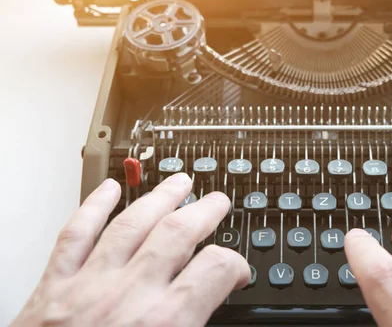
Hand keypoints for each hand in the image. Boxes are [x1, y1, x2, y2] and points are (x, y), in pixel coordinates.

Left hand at [12, 174, 249, 325]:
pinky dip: (92, 208)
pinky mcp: (51, 289)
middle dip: (204, 212)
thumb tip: (205, 311)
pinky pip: (75, 236)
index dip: (235, 265)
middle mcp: (129, 297)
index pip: (215, 271)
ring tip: (178, 183)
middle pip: (178, 234)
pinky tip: (107, 190)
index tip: (235, 271)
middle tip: (216, 201)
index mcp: (164, 325)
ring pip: (131, 224)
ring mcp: (88, 287)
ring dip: (159, 199)